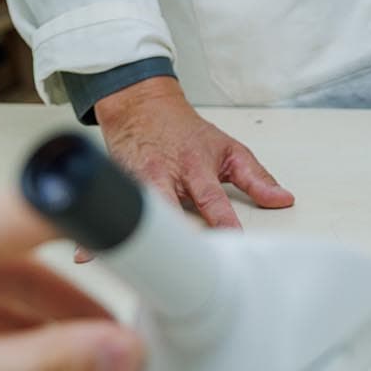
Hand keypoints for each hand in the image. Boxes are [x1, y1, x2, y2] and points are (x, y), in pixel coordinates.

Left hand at [0, 193, 143, 370]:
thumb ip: (43, 368)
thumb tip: (117, 353)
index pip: (38, 210)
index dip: (101, 214)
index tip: (151, 234)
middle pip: (25, 243)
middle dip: (83, 276)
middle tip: (140, 298)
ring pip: (1, 273)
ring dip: (53, 305)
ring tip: (104, 339)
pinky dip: (18, 322)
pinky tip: (49, 351)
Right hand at [93, 77, 291, 247]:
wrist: (143, 107)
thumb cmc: (185, 133)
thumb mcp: (229, 150)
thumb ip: (257, 178)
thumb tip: (283, 200)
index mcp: (197, 167)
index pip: (212, 198)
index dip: (221, 219)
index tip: (229, 238)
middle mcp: (166, 176)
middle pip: (169, 208)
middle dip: (174, 234)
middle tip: (179, 262)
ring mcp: (138, 182)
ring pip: (136, 211)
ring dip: (133, 238)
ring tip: (132, 263)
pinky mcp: (116, 187)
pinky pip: (109, 213)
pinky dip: (97, 237)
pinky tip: (87, 255)